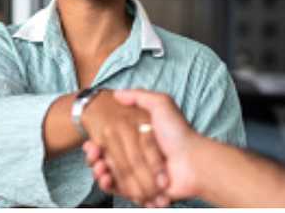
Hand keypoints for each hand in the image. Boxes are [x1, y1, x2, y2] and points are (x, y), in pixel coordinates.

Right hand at [83, 89, 201, 204]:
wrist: (193, 162)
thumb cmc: (178, 133)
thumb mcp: (161, 104)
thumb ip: (140, 96)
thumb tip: (117, 93)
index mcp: (139, 140)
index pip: (112, 143)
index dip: (98, 144)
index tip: (91, 143)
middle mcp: (139, 157)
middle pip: (108, 160)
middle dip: (96, 158)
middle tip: (92, 155)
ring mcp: (140, 175)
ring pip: (111, 175)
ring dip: (100, 172)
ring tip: (99, 167)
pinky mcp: (142, 191)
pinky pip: (120, 190)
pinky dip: (110, 186)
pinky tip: (105, 178)